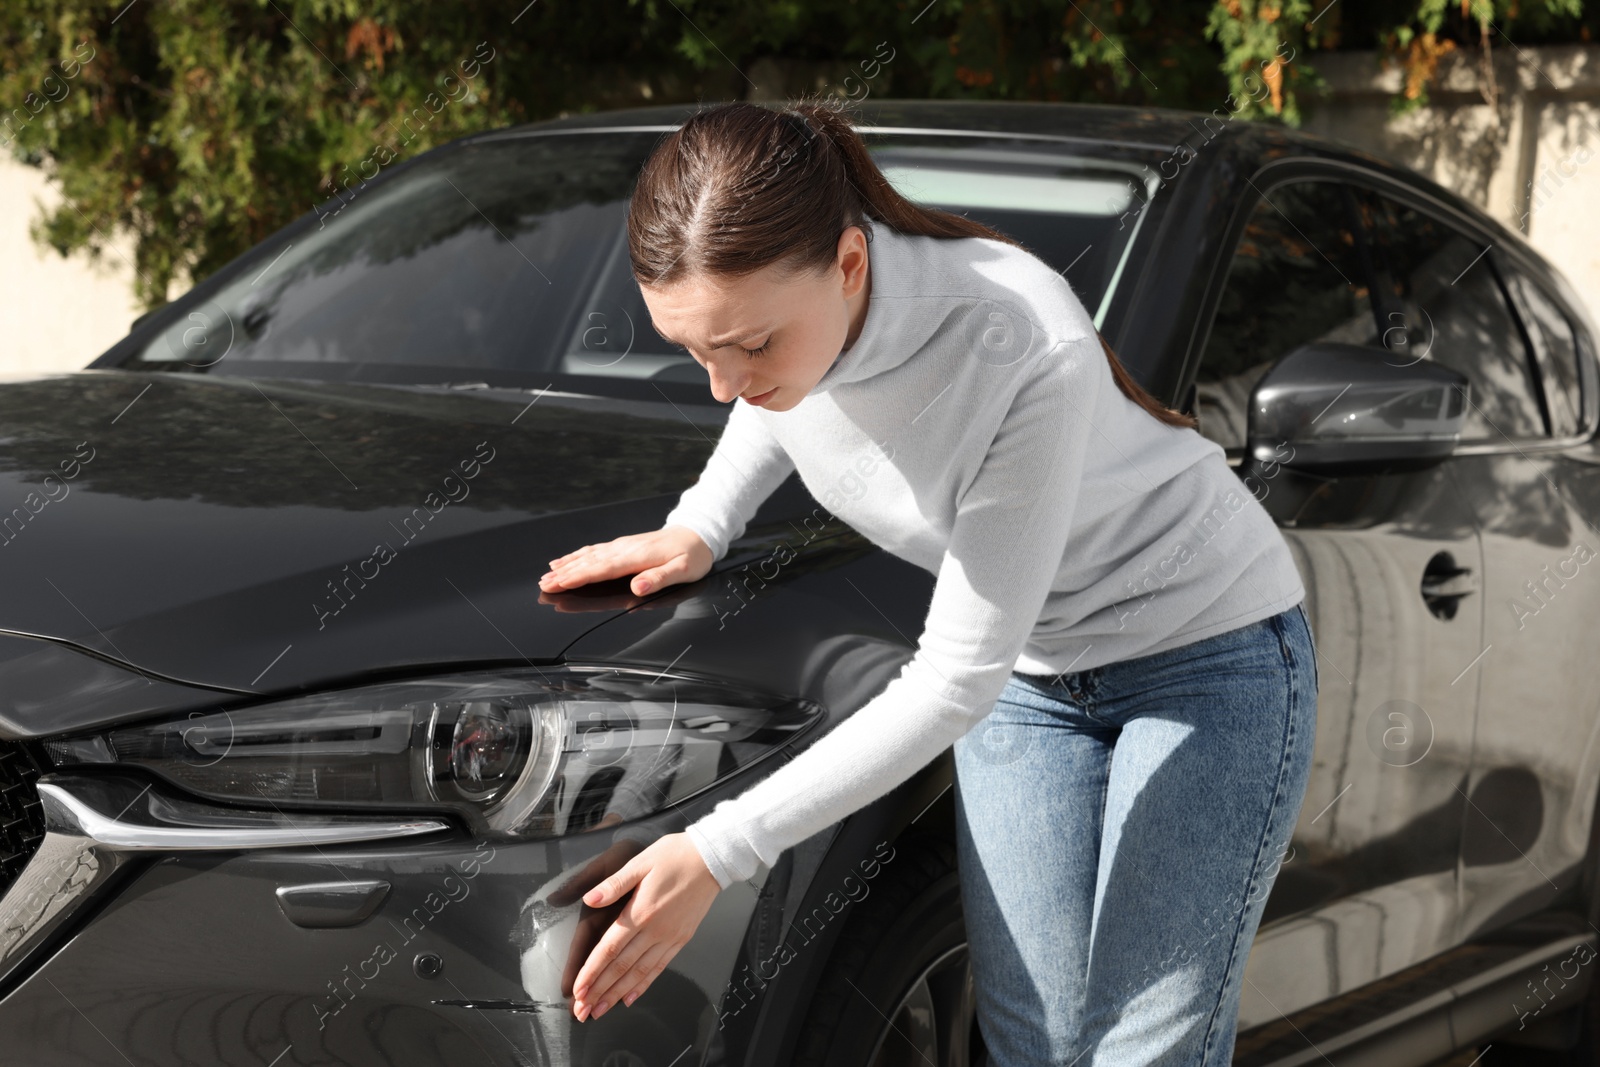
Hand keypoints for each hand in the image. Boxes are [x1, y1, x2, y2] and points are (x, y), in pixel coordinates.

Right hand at [540, 525, 713, 597]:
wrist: (697, 534)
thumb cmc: (692, 555)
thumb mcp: (683, 570)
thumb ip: (659, 578)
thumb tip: (638, 586)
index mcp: (637, 557)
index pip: (602, 569)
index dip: (579, 577)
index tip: (559, 583)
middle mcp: (625, 549)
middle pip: (589, 563)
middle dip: (564, 574)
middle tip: (544, 584)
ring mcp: (622, 546)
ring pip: (588, 556)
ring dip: (567, 566)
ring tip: (547, 575)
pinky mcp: (622, 546)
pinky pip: (594, 550)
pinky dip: (576, 556)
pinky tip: (565, 561)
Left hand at [569, 831, 721, 1020]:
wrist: (712, 859)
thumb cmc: (675, 855)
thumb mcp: (641, 861)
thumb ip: (614, 884)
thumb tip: (589, 899)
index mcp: (641, 911)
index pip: (610, 949)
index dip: (592, 972)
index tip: (578, 990)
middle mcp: (655, 930)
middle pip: (622, 967)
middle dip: (599, 991)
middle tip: (582, 1011)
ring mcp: (670, 937)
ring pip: (639, 973)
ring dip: (617, 994)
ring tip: (600, 1011)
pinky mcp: (682, 939)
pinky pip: (660, 967)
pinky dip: (643, 985)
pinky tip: (630, 998)